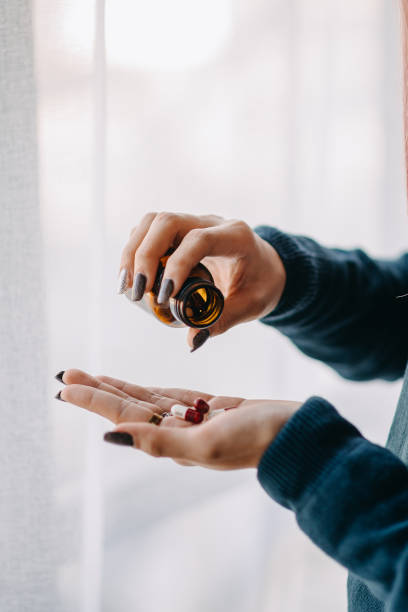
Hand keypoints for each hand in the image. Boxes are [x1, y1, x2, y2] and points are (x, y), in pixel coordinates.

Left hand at [58, 369, 300, 468]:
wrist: (296, 436)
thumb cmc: (257, 440)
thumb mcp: (206, 444)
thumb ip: (159, 441)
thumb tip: (112, 438)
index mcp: (172, 442)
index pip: (124, 416)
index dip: (94, 400)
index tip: (66, 387)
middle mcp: (177, 432)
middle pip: (128, 406)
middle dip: (98, 389)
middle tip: (68, 374)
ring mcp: (193, 420)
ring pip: (146, 400)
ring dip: (117, 387)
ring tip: (92, 376)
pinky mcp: (210, 408)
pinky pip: (170, 396)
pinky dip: (148, 389)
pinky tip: (134, 386)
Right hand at [118, 213, 285, 349]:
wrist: (266, 266)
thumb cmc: (261, 284)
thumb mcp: (251, 305)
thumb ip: (222, 320)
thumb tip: (191, 340)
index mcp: (235, 237)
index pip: (199, 240)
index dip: (177, 265)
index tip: (164, 296)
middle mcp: (212, 222)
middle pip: (167, 222)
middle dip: (144, 256)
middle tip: (137, 292)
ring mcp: (193, 222)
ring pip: (152, 221)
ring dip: (132, 252)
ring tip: (127, 287)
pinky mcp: (179, 230)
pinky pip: (149, 230)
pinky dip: (134, 251)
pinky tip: (131, 278)